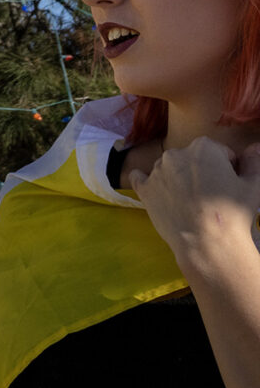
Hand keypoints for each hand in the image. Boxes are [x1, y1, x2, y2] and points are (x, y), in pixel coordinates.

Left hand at [124, 136, 259, 272]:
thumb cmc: (233, 211)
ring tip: (190, 200)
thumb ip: (253, 160)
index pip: (219, 152)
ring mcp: (157, 171)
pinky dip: (148, 182)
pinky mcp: (144, 190)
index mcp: (204, 146)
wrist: (206, 241)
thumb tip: (254, 147)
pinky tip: (155, 189)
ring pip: (169, 168)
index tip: (229, 183)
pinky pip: (140, 178)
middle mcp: (176, 154)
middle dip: (202, 171)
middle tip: (211, 193)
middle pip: (192, 159)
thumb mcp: (253, 183)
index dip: (227, 167)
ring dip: (178, 177)